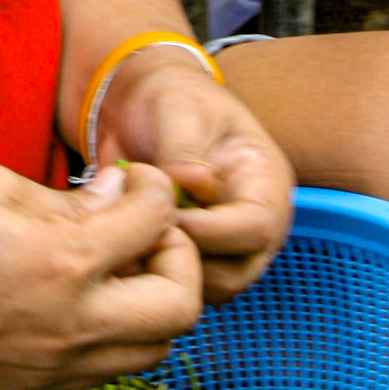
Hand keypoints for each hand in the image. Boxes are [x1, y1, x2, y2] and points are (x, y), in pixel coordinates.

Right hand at [0, 158, 202, 389]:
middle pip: (181, 307)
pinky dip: (117, 334)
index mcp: (66, 262)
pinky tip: (82, 298)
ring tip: (117, 267)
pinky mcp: (33, 381)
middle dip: (178, 259)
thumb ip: (66, 198)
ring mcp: (55, 362)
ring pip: (153, 350)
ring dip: (154, 304)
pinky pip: (106, 367)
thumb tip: (116, 199)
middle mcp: (74, 323)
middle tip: (144, 231)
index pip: (155, 223)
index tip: (135, 181)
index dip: (157, 190)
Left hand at [97, 52, 293, 302]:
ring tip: (129, 236)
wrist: (142, 106)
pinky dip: (151, 274)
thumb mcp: (179, 109)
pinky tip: (123, 246)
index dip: (210, 231)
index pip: (256, 228)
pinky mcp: (194, 257)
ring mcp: (225, 245)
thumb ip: (184, 150)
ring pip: (207, 290)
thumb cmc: (171, 99)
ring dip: (166, 272)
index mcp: (265, 182)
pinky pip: (179, 287)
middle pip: (236, 273)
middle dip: (186, 260)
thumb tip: (191, 182)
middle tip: (140, 230)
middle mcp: (253, 222)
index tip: (165, 216)